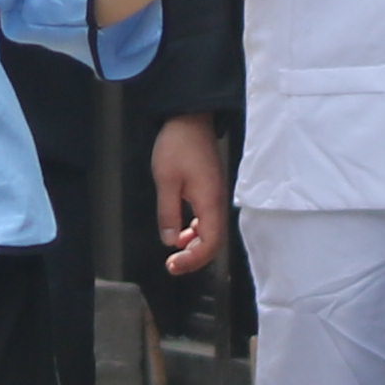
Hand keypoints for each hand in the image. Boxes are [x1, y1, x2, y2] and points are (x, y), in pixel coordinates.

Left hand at [147, 112, 231, 276]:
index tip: (173, 265)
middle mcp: (218, 202)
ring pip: (212, 233)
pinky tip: (182, 233)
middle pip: (214, 243)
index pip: (210, 244)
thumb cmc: (178, 145)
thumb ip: (168, 213)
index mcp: (210, 201)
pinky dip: (196, 232)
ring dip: (195, 246)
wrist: (190, 119)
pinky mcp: (211, 191)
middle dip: (194, 258)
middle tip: (172, 265)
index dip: (194, 260)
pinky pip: (208, 220)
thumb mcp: (166, 180)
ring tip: (175, 253)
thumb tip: (171, 241)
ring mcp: (216, 197)